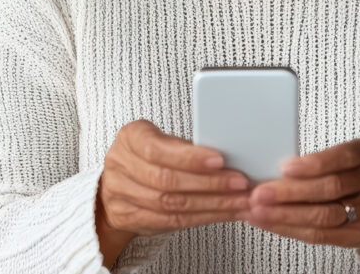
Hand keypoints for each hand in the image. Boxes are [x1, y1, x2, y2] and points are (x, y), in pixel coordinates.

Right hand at [96, 120, 251, 240]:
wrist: (120, 183)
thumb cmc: (150, 156)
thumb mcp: (162, 140)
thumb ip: (185, 147)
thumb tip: (228, 154)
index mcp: (130, 137)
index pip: (158, 150)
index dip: (190, 158)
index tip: (220, 160)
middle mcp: (120, 165)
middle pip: (166, 180)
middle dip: (209, 184)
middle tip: (239, 184)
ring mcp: (119, 194)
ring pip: (171, 205)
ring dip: (212, 204)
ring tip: (240, 201)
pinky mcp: (129, 219)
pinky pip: (171, 222)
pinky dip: (203, 218)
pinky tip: (224, 213)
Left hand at [237, 138, 359, 253]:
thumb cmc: (354, 172)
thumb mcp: (345, 156)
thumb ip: (318, 161)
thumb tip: (271, 168)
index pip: (342, 157)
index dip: (313, 163)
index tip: (284, 166)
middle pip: (331, 188)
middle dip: (290, 192)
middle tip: (259, 193)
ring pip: (325, 215)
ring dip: (286, 214)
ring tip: (258, 211)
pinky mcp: (358, 235)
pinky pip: (322, 236)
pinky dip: (292, 229)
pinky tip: (271, 223)